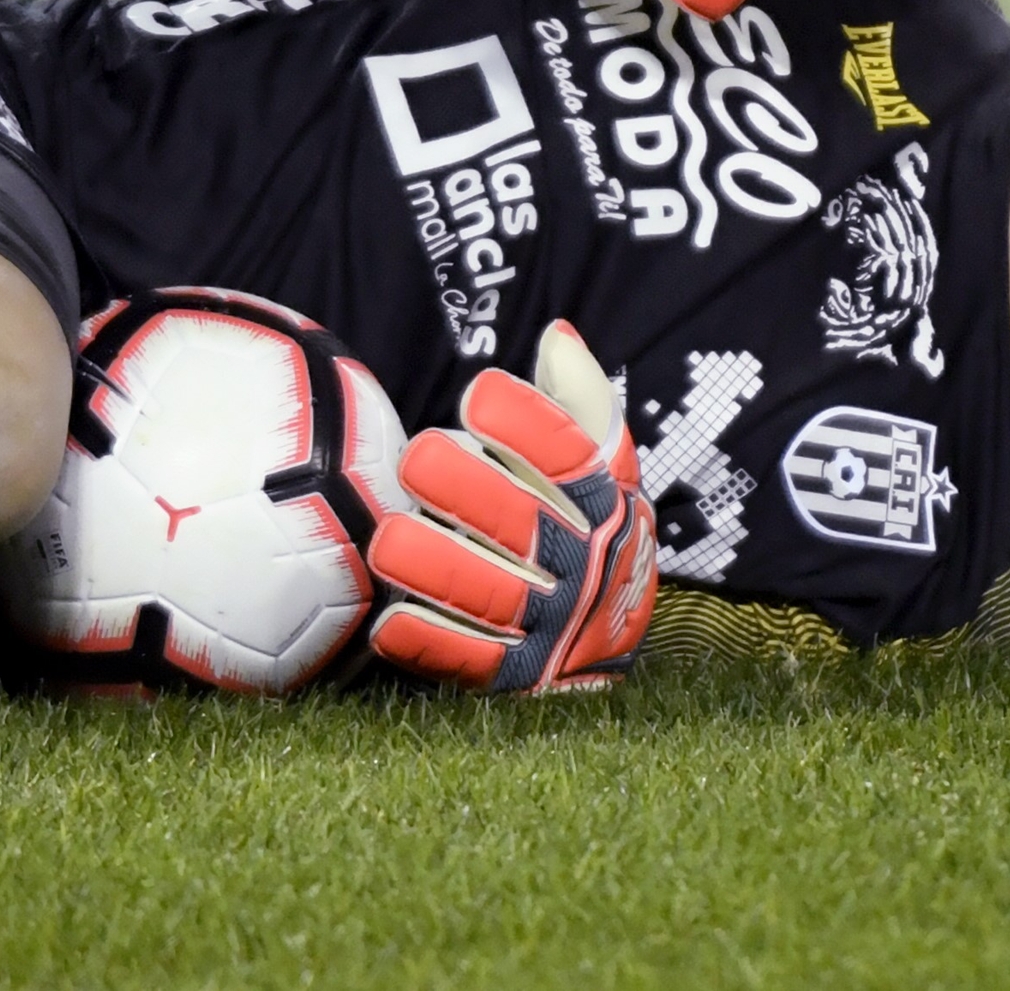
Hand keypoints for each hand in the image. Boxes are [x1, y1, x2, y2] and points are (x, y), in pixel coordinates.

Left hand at [365, 320, 657, 693]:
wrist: (620, 625)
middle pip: (523, 528)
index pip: (571, 461)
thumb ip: (579, 396)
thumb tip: (556, 338)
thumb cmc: (593, 516)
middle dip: (468, 493)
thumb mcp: (603, 456)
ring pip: (491, 598)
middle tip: (417, 459)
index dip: (528, 426)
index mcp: (601, 500)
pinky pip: (473, 662)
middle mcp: (578, 562)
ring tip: (388, 542)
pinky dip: (432, 645)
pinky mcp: (518, 671)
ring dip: (437, 569)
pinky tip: (390, 623)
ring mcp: (549, 621)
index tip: (481, 394)